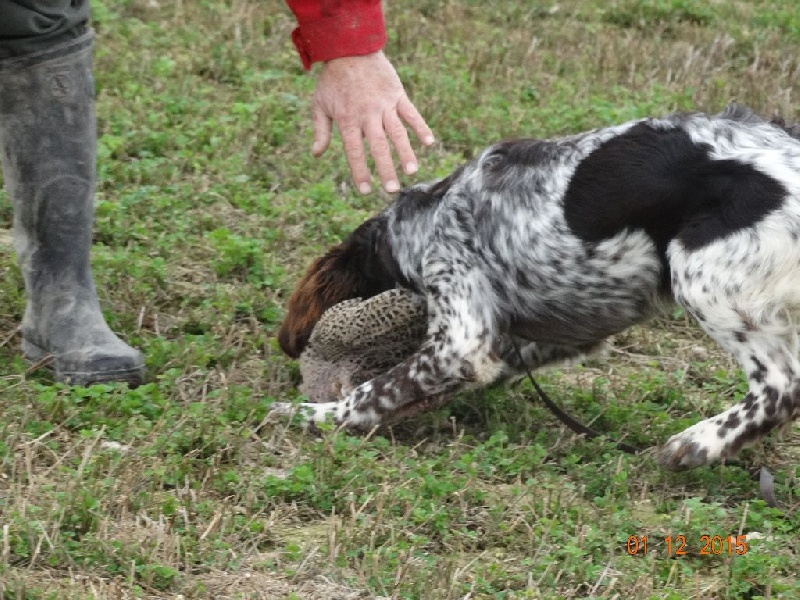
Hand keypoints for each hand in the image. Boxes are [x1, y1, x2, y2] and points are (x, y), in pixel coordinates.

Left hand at [311, 51, 434, 193]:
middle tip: (392, 190)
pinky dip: (420, 127)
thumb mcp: (320, 104)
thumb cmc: (332, 79)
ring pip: (397, 132)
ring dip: (405, 152)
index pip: (355, 151)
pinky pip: (411, 113)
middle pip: (378, 146)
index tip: (365, 191)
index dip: (360, 172)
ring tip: (411, 171)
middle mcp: (367, 114)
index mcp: (348, 119)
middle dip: (385, 169)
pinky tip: (429, 142)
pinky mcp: (397, 94)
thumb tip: (317, 154)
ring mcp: (384, 104)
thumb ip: (320, 130)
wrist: (349, 47)